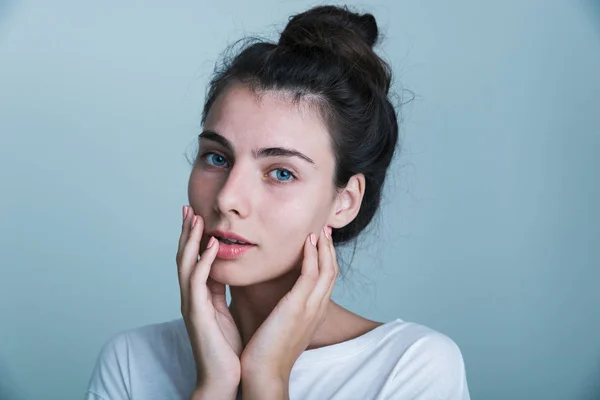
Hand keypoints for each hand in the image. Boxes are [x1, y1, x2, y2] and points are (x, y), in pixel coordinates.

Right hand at [177, 206, 241, 395]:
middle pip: (184, 257)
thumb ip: (220, 292)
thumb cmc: (225, 347)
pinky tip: (211, 246)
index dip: (194, 238)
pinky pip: (198, 282)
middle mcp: (191, 297)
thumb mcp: (224, 312)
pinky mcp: (197, 314)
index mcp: (199, 296)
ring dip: (191, 240)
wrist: (223, 378)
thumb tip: (224, 271)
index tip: (197, 215)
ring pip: (186, 265)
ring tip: (197, 217)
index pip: (193, 260)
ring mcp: (191, 305)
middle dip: (186, 232)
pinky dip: (203, 262)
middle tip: (188, 208)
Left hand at [240, 226, 337, 395]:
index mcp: (314, 313)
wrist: (263, 373)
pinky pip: (310, 273)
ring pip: (326, 269)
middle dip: (329, 248)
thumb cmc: (266, 352)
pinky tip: (307, 242)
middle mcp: (317, 309)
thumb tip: (274, 298)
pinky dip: (311, 255)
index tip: (320, 241)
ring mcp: (310, 307)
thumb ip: (284, 310)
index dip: (326, 258)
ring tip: (319, 229)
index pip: (326, 279)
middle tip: (326, 229)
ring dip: (323, 246)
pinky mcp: (298, 306)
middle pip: (332, 271)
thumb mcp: (281, 326)